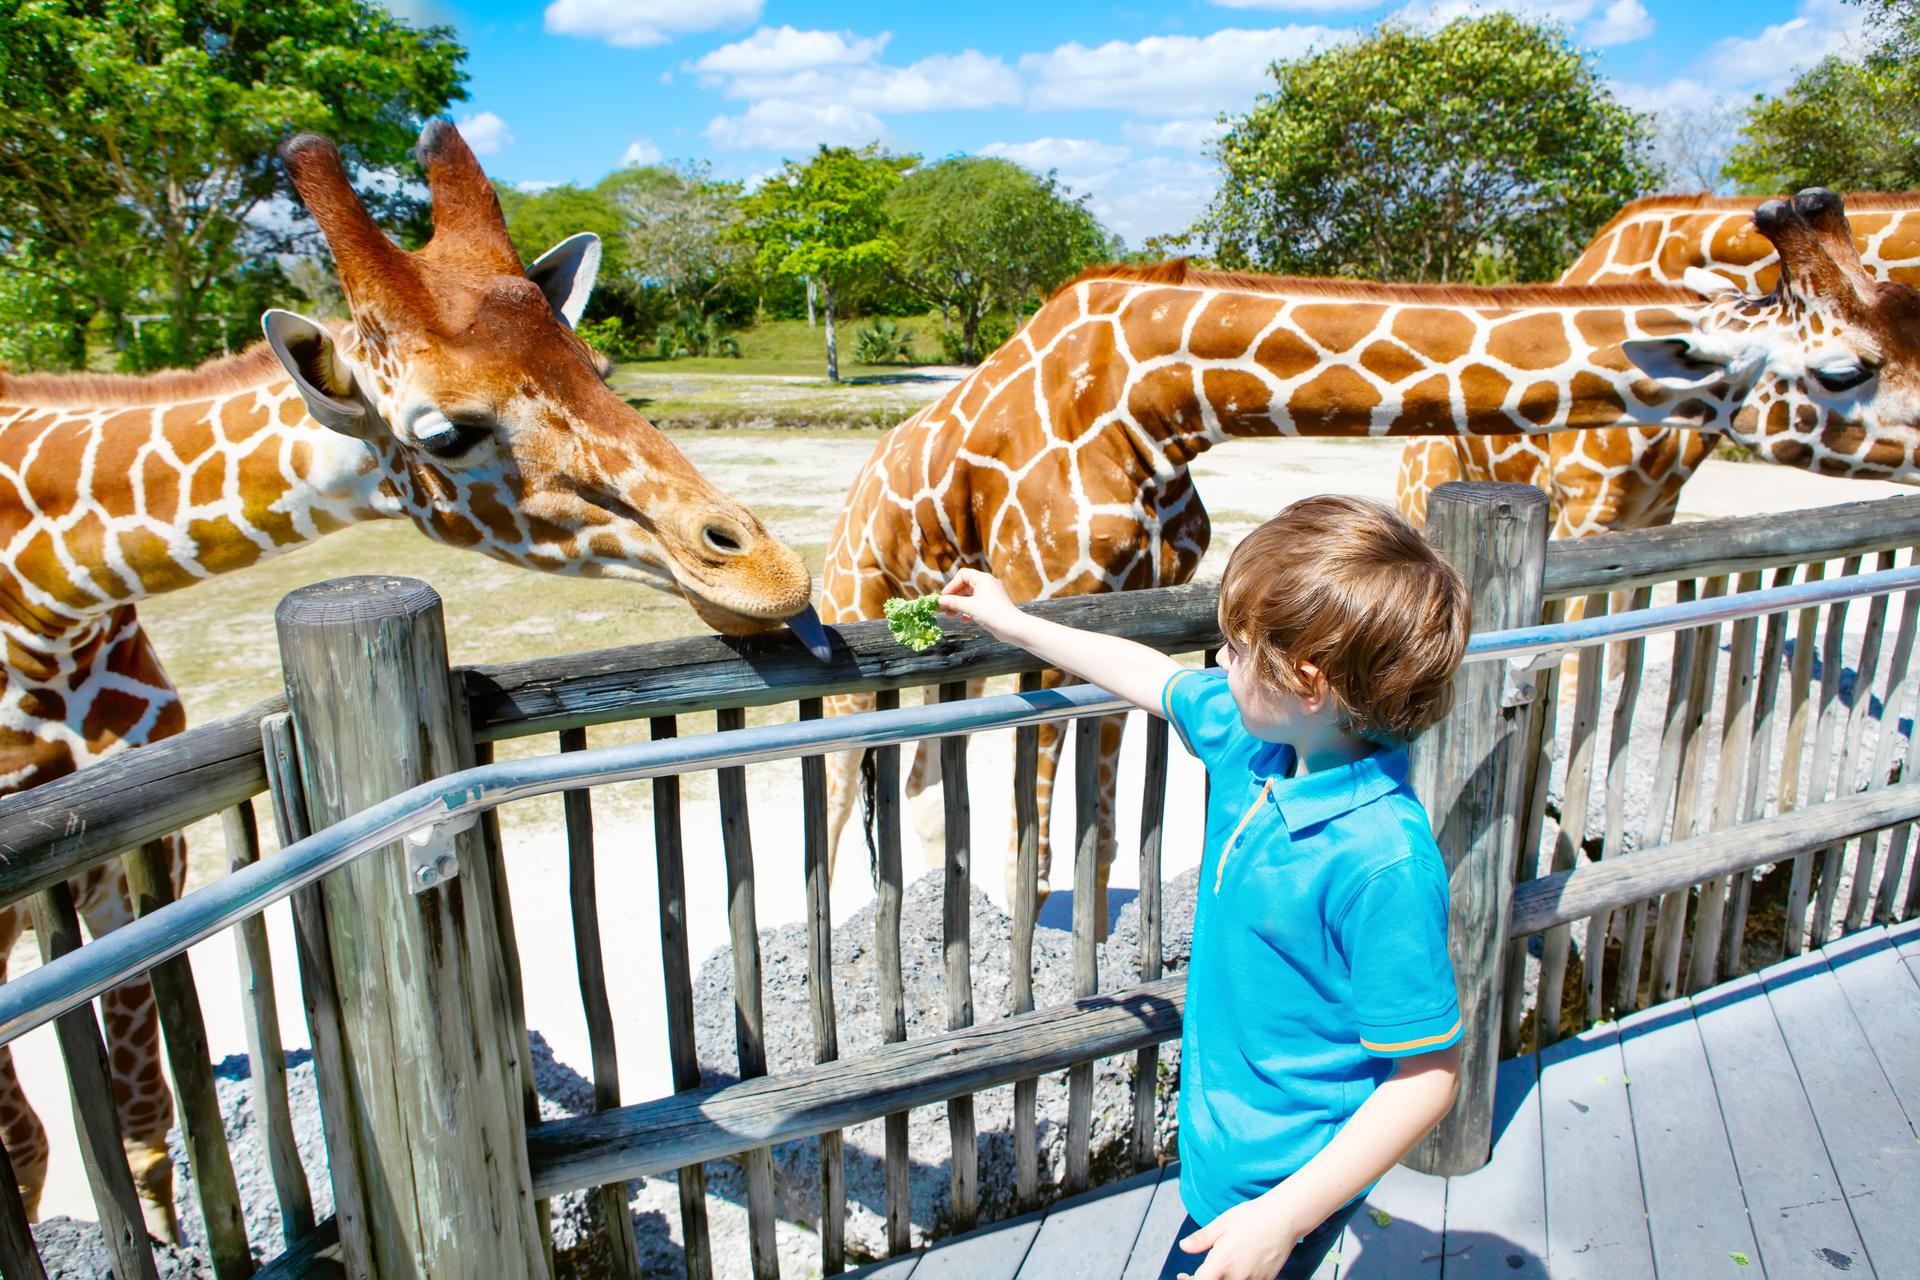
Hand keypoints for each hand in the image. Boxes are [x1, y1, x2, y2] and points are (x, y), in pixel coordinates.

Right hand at [938, 569, 1021, 637]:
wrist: (1013, 627)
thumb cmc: (992, 614)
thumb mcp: (969, 607)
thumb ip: (954, 602)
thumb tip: (940, 600)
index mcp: (983, 579)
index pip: (963, 575)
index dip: (951, 585)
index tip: (944, 597)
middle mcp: (987, 584)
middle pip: (965, 586)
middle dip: (954, 598)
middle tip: (944, 609)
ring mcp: (991, 594)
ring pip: (970, 596)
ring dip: (959, 605)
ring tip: (950, 616)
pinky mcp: (992, 604)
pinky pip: (977, 603)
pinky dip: (969, 610)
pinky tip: (965, 620)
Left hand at [1178, 1199, 1300, 1279]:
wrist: (1284, 1218)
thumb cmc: (1252, 1217)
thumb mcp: (1222, 1223)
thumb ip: (1202, 1239)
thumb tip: (1183, 1247)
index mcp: (1222, 1263)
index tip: (1183, 1275)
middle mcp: (1238, 1277)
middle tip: (1195, 1275)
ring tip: (1216, 1271)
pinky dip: (1235, 1279)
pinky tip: (1235, 1270)